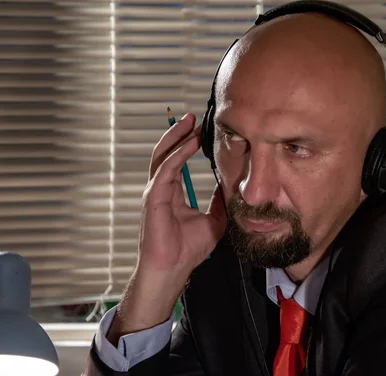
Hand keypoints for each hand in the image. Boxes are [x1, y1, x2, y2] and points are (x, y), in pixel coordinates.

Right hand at [107, 113, 226, 342]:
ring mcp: (154, 192)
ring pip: (162, 156)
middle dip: (178, 132)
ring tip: (189, 122)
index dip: (186, 143)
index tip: (200, 129)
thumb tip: (231, 187)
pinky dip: (177, 155)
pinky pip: (166, 170)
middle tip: (192, 116)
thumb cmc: (188, 250)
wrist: (174, 270)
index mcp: (172, 193)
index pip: (176, 161)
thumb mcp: (214, 221)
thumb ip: (220, 202)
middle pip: (166, 152)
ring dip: (176, 137)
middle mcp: (160, 189)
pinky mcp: (153, 198)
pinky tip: (190, 144)